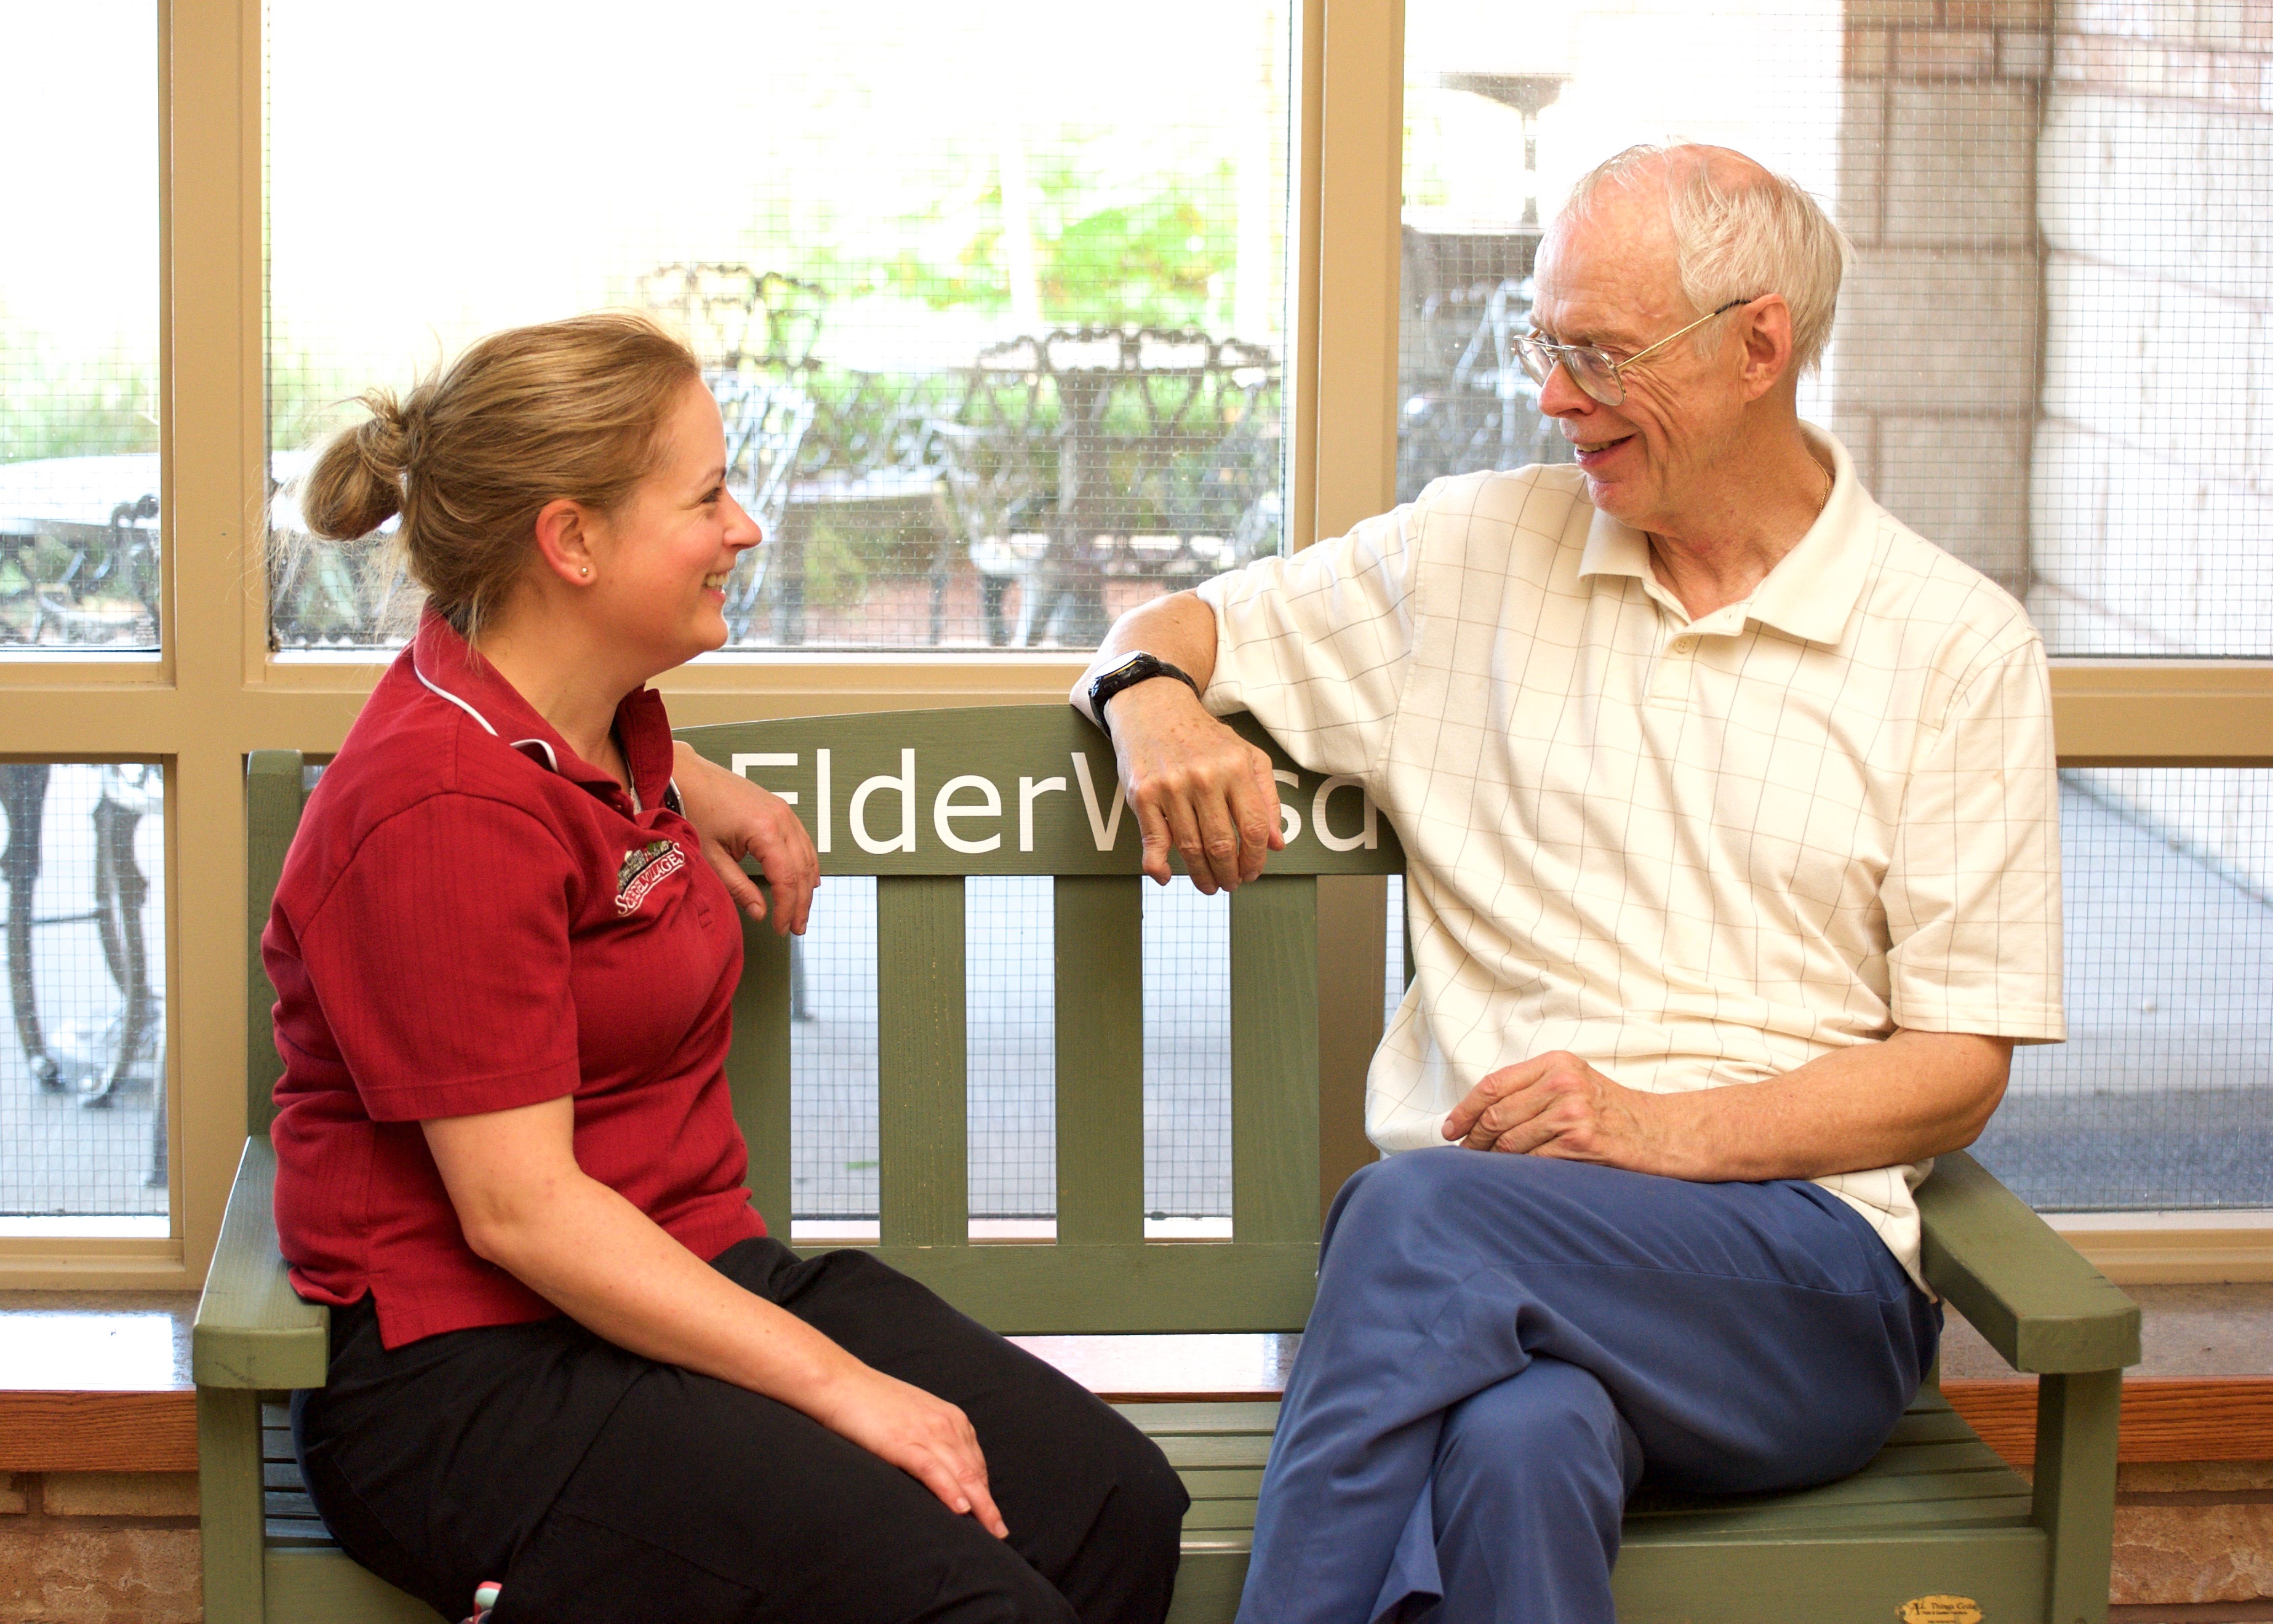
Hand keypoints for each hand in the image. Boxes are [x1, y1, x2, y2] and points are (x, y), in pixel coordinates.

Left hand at [671, 743, 818, 934]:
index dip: (787, 908)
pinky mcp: (781, 809)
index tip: (782, 928)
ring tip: (801, 911)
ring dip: (806, 887)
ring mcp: (785, 812)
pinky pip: (803, 842)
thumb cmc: (695, 811)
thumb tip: (760, 912)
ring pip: (807, 856)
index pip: (787, 878)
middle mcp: (782, 819)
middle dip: (801, 903)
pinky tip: (807, 880)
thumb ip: (738, 887)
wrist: (689, 777)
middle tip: (796, 928)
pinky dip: (806, 864)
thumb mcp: (711, 857)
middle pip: (802, 870)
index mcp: (766, 830)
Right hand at [809, 1362, 1007, 1537]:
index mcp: (951, 1418)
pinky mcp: (902, 1443)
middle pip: (975, 1472)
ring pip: (961, 1474)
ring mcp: (925, 1433)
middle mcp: (945, 1424)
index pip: (976, 1462)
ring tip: (991, 1531)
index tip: (990, 1515)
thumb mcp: (914, 1417)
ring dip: (980, 1506)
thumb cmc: (873, 1402)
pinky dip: (949, 1490)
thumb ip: (932, 1438)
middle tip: (1000, 1532)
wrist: (840, 1383)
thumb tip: (942, 1466)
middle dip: (989, 1505)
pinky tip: (960, 1509)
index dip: (985, 1492)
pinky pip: (932, 1470)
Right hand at [1105, 679, 1284, 893]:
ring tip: (1209, 884)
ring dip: (1202, 876)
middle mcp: (1205, 777)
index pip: (1253, 828)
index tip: (1252, 872)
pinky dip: (1159, 866)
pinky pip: (1154, 842)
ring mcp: (1171, 787)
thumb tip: (1276, 844)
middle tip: (1230, 884)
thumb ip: (1266, 798)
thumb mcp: (1247, 756)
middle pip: (1222, 844)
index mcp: (1236, 767)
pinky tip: (1167, 876)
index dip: (1255, 859)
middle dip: (1230, 873)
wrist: (1154, 707)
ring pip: (1191, 848)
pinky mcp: (1143, 794)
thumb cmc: (1204, 736)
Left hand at [1442, 1051, 1669, 1170]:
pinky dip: (1517, 1173)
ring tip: (1484, 1171)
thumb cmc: (1615, 1113)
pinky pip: (1533, 1161)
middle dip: (1473, 1140)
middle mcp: (1562, 1083)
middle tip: (1464, 1157)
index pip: (1493, 1085)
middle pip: (1496, 1115)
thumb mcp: (1575, 1085)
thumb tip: (1480, 1116)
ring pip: (1510, 1142)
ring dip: (1491, 1161)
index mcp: (1556, 1064)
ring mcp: (1573, 1112)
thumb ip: (1534, 1091)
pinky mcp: (1582, 1142)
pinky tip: (1512, 1179)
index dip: (1464, 1110)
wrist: (1666, 1133)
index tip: (1450, 1130)